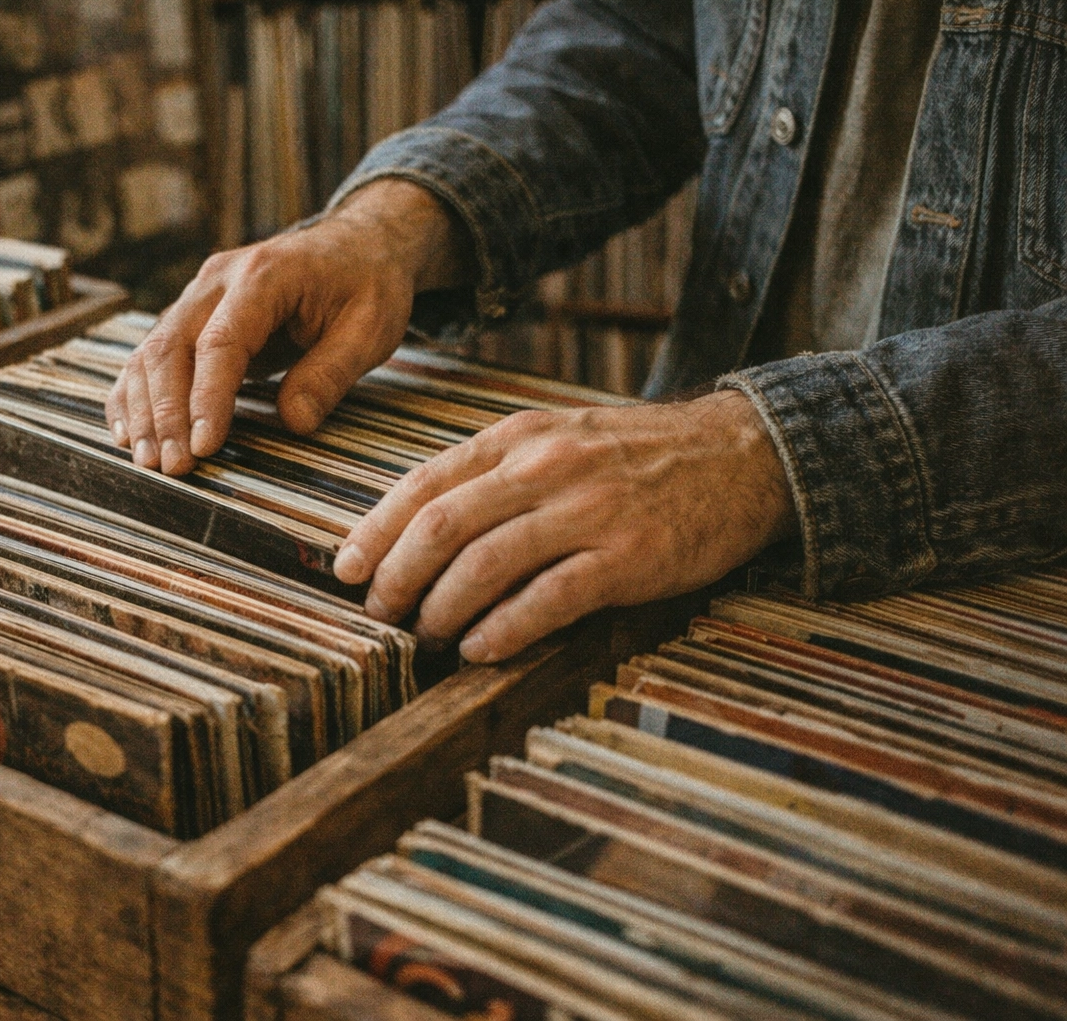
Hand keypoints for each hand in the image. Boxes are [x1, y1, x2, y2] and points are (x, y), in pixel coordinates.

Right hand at [104, 180, 472, 473]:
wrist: (356, 244)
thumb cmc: (367, 285)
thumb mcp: (370, 328)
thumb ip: (331, 373)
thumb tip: (293, 422)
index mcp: (264, 276)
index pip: (222, 342)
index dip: (207, 398)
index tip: (204, 446)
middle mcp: (217, 280)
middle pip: (172, 346)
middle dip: (166, 413)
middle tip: (172, 468)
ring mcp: (198, 295)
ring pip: (152, 352)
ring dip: (144, 410)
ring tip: (149, 462)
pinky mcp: (192, 315)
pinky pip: (151, 355)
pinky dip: (135, 394)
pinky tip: (128, 434)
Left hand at [332, 390, 797, 661]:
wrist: (741, 455)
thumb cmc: (635, 457)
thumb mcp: (557, 439)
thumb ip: (493, 475)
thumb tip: (420, 531)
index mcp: (518, 438)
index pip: (424, 483)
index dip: (375, 530)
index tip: (347, 568)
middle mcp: (544, 468)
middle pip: (441, 526)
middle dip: (396, 578)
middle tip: (381, 614)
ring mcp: (586, 512)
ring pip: (484, 564)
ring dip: (441, 610)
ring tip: (427, 637)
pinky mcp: (626, 557)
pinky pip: (547, 599)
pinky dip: (503, 629)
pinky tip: (480, 650)